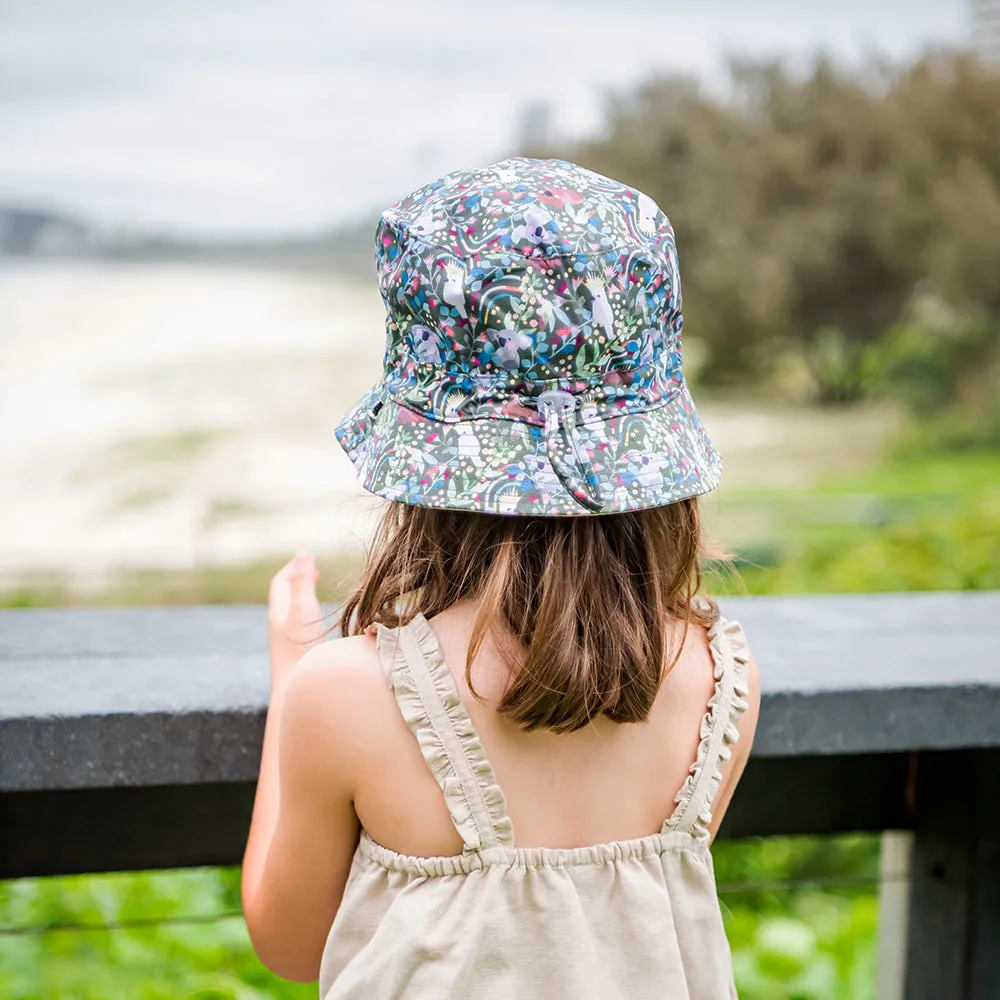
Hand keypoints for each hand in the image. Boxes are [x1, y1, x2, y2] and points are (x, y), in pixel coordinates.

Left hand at [268, 552, 324, 684]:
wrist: (295, 693)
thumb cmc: (300, 650)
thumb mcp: (303, 609)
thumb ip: (304, 583)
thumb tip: (303, 553)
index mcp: (278, 614)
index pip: (280, 583)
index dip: (293, 568)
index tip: (308, 559)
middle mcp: (278, 629)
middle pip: (283, 599)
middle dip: (297, 583)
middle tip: (313, 574)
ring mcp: (286, 645)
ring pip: (291, 616)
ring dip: (303, 601)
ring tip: (318, 597)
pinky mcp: (296, 659)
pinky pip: (299, 632)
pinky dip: (309, 620)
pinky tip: (323, 627)